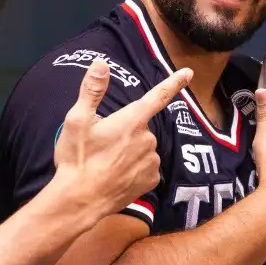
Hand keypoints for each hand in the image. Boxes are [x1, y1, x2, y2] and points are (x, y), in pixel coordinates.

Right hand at [52, 59, 192, 219]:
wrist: (80, 201)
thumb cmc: (77, 159)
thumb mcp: (77, 121)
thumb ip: (92, 90)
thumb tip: (101, 63)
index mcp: (132, 121)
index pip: (157, 96)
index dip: (174, 83)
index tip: (188, 73)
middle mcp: (148, 139)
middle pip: (140, 127)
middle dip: (125, 131)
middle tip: (102, 145)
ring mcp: (152, 161)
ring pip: (143, 147)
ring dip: (129, 151)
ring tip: (106, 163)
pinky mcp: (152, 180)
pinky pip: (146, 167)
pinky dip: (134, 168)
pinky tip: (117, 175)